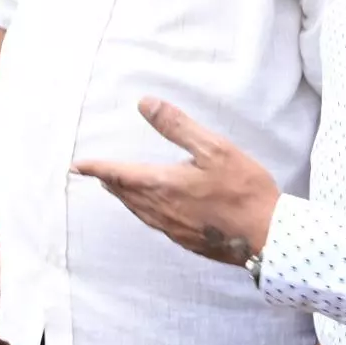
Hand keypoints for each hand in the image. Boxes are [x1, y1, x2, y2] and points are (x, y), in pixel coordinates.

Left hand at [74, 98, 280, 268]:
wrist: (268, 237)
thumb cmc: (244, 190)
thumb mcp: (214, 148)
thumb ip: (177, 126)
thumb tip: (145, 103)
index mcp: (163, 185)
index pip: (119, 174)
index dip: (97, 168)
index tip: (77, 166)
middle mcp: (161, 210)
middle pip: (126, 195)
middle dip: (110, 182)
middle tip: (97, 174)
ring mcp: (174, 229)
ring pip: (139, 211)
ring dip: (125, 198)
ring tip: (118, 189)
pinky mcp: (188, 241)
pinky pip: (156, 223)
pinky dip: (145, 211)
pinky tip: (154, 210)